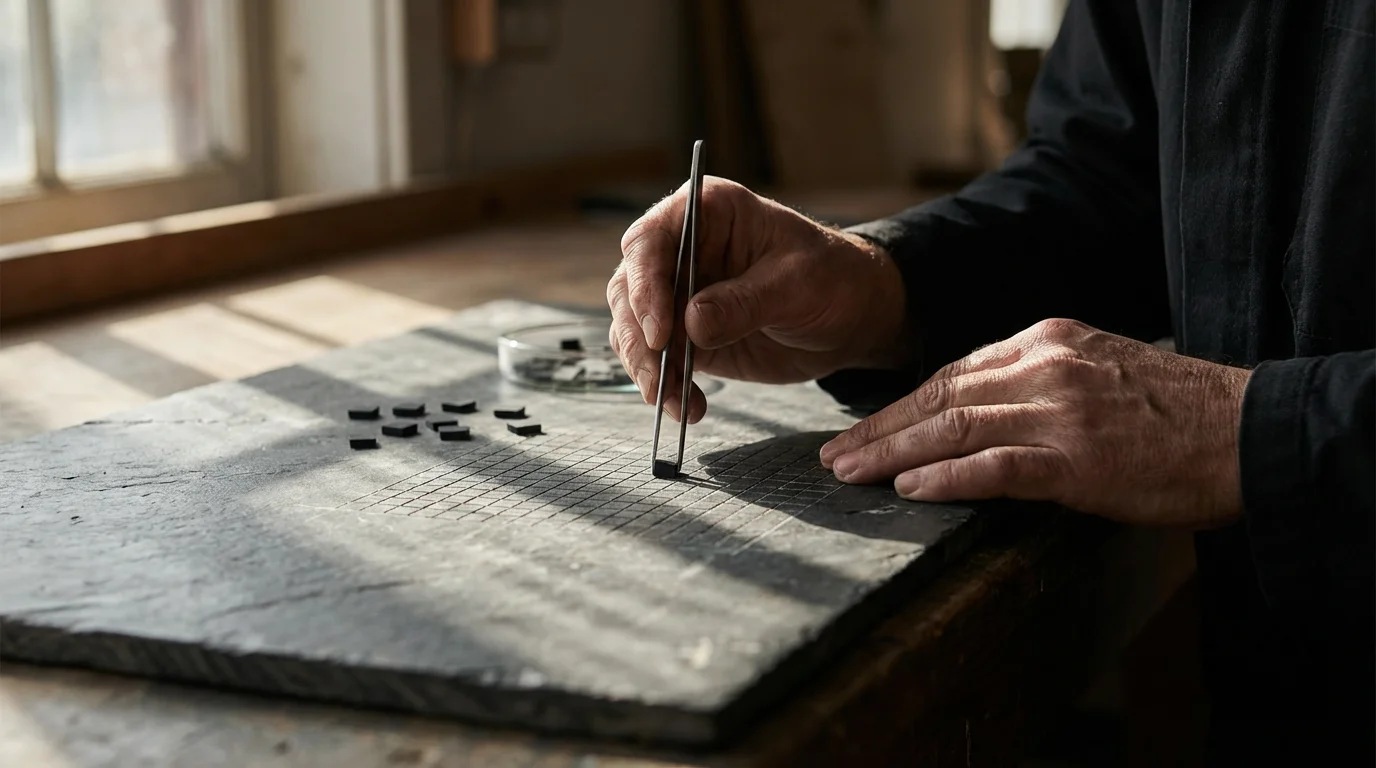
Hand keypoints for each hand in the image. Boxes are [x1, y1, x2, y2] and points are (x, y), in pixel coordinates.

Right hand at [608, 177, 908, 422]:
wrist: (851, 317)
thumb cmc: (832, 278)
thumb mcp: (798, 284)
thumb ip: (745, 301)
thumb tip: (692, 323)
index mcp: (707, 213)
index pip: (651, 240)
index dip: (646, 282)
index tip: (660, 328)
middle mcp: (682, 249)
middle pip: (630, 286)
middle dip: (637, 333)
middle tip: (659, 370)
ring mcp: (679, 293)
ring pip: (633, 327)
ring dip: (646, 367)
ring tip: (673, 400)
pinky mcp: (685, 334)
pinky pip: (657, 360)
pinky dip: (664, 386)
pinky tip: (687, 407)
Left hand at [819, 318, 1252, 528]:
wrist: (1245, 430)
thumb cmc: (1173, 410)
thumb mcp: (1097, 368)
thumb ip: (1036, 379)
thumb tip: (975, 407)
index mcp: (1046, 340)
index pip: (953, 373)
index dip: (900, 405)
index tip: (862, 428)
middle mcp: (1044, 367)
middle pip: (940, 397)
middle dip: (879, 429)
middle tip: (834, 456)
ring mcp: (1059, 412)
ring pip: (954, 428)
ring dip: (893, 453)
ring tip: (851, 475)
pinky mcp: (1078, 460)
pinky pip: (995, 467)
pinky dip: (947, 478)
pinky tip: (909, 488)